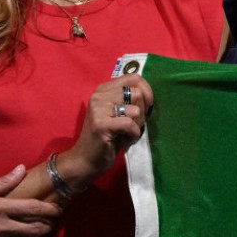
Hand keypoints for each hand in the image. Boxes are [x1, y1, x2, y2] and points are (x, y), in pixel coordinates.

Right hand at [57, 75, 155, 189]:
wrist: (86, 159)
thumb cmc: (108, 136)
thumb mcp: (119, 113)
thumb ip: (130, 100)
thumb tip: (149, 93)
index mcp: (103, 89)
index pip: (134, 78)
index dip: (147, 91)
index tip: (148, 106)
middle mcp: (99, 95)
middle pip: (137, 94)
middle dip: (143, 112)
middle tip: (134, 125)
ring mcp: (98, 109)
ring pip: (135, 110)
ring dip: (138, 125)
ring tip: (128, 133)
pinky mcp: (100, 124)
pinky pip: (129, 124)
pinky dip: (133, 134)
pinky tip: (126, 140)